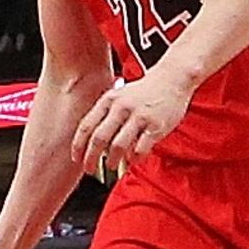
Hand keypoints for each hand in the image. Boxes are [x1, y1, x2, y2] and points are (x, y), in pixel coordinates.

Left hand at [77, 68, 194, 174]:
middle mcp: (122, 107)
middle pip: (99, 138)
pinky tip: (132, 160)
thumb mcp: (118, 96)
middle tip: (89, 169)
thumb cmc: (142, 92)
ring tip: (111, 166)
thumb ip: (105, 115)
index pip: (86, 126)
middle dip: (91, 158)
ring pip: (118, 146)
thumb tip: (91, 142)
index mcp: (109, 100)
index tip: (76, 158)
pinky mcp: (156, 126)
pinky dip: (134, 158)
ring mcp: (139, 116)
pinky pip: (140, 149)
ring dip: (112, 160)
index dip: (78, 145)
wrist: (172, 79)